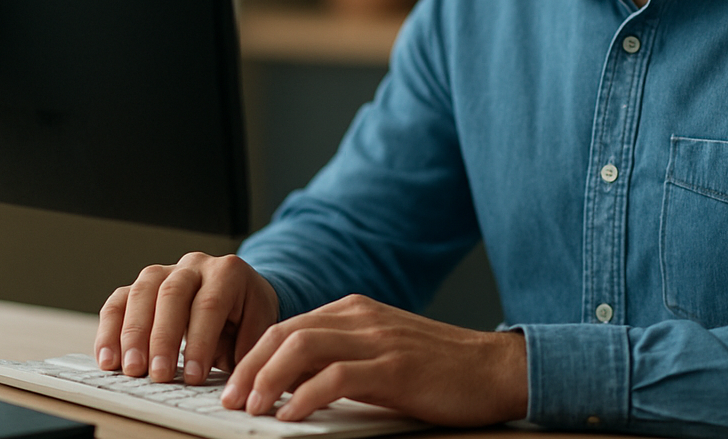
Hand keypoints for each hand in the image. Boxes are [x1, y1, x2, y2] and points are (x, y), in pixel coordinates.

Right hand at [94, 252, 279, 384]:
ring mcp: (164, 271)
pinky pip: (119, 301)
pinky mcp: (140, 286)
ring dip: (132, 335)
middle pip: (172, 295)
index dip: (200, 342)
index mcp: (227, 272)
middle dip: (163, 339)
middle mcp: (193, 266)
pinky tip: (108, 358)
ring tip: (130, 369)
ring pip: (141, 293)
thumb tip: (234, 382)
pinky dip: (109, 330)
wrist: (238, 291)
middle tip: (159, 375)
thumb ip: (246, 348)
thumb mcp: (259, 325)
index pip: (209, 305)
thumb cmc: (246, 312)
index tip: (193, 376)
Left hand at [220, 294, 527, 425]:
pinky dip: (305, 396)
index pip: (288, 325)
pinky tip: (290, 416)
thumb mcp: (383, 353)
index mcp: (356, 310)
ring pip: (302, 347)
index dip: (254, 355)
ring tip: (252, 409)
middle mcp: (362, 317)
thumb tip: (293, 385)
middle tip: (231, 400)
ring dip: (268, 379)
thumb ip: (343, 358)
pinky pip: (336, 377)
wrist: (496, 369)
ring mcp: (378, 340)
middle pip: (285, 332)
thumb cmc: (441, 368)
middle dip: (250, 367)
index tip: (234, 385)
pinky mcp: (394, 368)